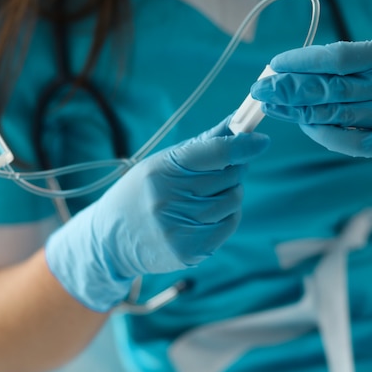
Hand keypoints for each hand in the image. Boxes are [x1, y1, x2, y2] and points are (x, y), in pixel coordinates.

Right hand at [45, 119, 270, 311]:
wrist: (111, 239)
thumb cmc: (142, 192)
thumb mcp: (163, 162)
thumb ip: (204, 144)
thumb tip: (238, 121)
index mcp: (163, 170)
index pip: (215, 153)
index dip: (243, 146)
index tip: (261, 141)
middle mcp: (170, 199)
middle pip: (230, 176)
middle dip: (233, 170)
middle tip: (219, 171)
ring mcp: (180, 228)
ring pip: (233, 201)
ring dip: (230, 195)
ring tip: (206, 196)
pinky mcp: (190, 250)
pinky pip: (230, 225)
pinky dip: (227, 216)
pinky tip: (206, 216)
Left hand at [250, 40, 371, 159]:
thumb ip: (349, 65)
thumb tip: (295, 72)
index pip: (342, 57)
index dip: (305, 61)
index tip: (277, 64)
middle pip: (335, 89)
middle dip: (292, 90)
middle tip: (261, 89)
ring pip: (339, 116)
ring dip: (299, 112)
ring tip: (272, 106)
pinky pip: (351, 143)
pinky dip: (324, 134)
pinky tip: (304, 124)